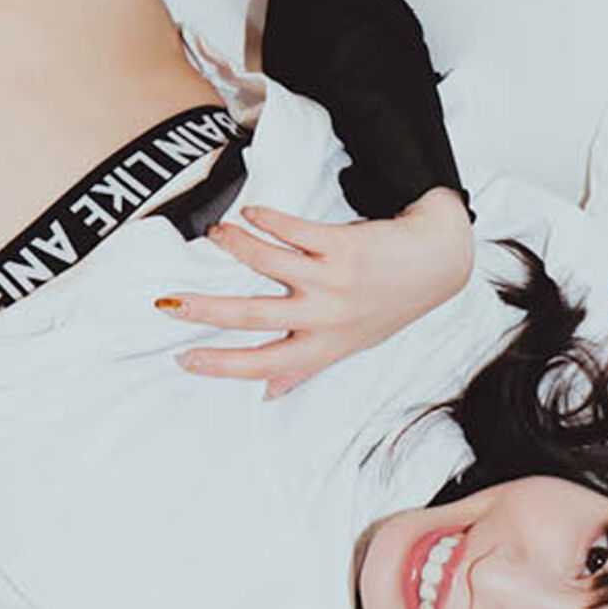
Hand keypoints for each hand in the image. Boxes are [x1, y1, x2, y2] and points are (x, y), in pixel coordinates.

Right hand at [157, 190, 474, 398]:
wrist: (439, 262)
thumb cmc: (390, 305)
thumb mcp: (350, 345)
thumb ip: (306, 366)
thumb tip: (267, 395)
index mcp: (323, 346)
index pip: (263, 363)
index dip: (222, 365)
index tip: (184, 360)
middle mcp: (325, 318)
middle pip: (254, 317)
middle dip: (206, 311)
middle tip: (168, 304)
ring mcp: (333, 281)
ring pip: (270, 265)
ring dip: (236, 247)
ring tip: (214, 234)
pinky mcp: (343, 246)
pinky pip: (296, 231)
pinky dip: (267, 220)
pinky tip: (249, 213)